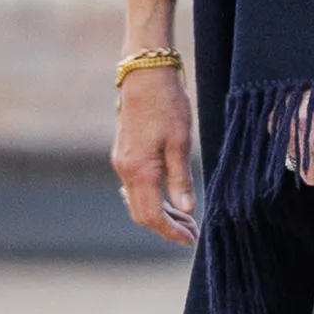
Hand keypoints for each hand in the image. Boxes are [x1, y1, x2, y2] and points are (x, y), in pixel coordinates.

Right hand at [114, 64, 197, 247]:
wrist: (144, 74)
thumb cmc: (167, 104)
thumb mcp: (181, 141)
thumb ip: (181, 178)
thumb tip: (186, 209)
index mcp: (139, 170)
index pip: (152, 216)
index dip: (170, 232)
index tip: (191, 239)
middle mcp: (125, 170)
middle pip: (141, 213)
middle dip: (166, 227)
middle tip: (192, 231)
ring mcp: (121, 161)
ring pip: (137, 200)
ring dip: (159, 213)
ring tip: (185, 218)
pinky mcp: (124, 153)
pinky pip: (134, 186)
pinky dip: (152, 197)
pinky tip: (168, 197)